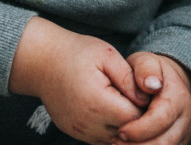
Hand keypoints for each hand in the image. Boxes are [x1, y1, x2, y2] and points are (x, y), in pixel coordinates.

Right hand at [10, 20, 144, 144]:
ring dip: (126, 126)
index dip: (147, 106)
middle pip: (127, 133)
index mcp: (97, 102)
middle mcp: (87, 123)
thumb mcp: (107, 55)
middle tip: (141, 96)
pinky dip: (112, 129)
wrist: (42, 62)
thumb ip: (129, 78)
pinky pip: (101, 140)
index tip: (148, 91)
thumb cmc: (77, 53)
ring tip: (128, 102)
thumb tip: (148, 97)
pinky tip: (114, 110)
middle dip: (139, 118)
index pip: (135, 117)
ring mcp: (79, 131)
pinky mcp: (74, 133)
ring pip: (115, 140)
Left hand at [117, 52, 190, 144]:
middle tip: (115, 143)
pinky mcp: (180, 143)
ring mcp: (185, 133)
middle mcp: (186, 117)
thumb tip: (150, 85)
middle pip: (165, 142)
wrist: (164, 83)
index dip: (139, 129)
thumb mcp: (145, 62)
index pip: (162, 119)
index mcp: (178, 97)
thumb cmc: (149, 74)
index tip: (120, 131)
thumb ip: (145, 69)